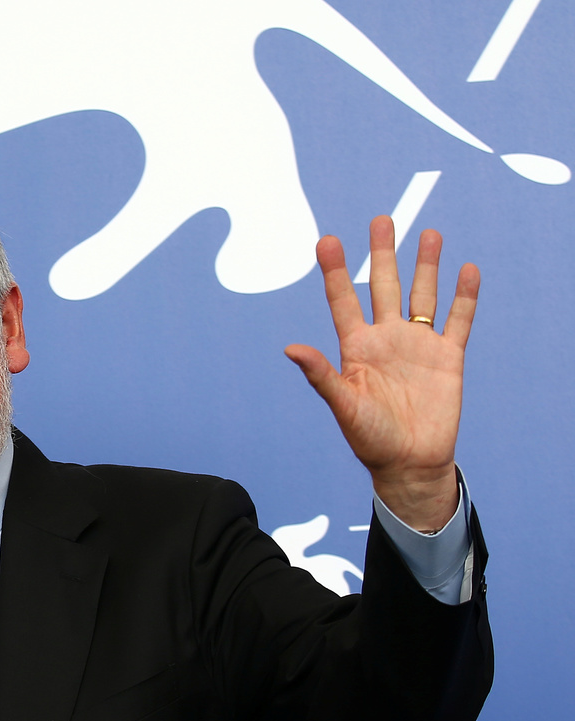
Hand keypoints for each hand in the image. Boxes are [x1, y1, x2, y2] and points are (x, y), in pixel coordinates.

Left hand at [284, 216, 479, 531]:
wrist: (409, 463)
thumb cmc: (369, 439)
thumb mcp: (343, 405)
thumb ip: (321, 375)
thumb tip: (290, 348)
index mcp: (356, 348)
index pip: (343, 301)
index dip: (336, 271)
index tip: (327, 240)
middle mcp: (386, 339)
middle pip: (384, 286)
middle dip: (383, 254)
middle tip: (381, 219)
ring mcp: (418, 346)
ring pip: (422, 296)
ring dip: (426, 266)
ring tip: (428, 233)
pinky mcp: (447, 358)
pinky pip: (458, 321)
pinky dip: (465, 297)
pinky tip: (467, 270)